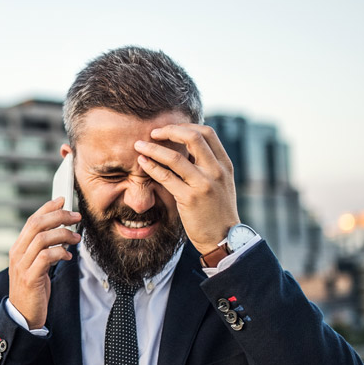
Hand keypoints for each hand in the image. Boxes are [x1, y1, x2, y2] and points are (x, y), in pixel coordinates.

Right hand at [9, 197, 80, 328]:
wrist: (23, 315)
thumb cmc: (33, 289)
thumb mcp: (37, 265)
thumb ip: (44, 249)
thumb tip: (63, 233)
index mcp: (18, 248)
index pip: (32, 220)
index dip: (47, 208)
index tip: (63, 200)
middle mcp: (17, 253)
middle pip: (37, 225)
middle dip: (59, 216)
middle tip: (76, 217)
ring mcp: (22, 265)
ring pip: (42, 239)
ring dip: (63, 235)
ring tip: (76, 239)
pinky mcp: (30, 278)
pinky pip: (46, 258)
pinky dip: (60, 253)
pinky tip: (67, 256)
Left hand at [134, 124, 239, 254]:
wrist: (223, 238)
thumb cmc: (217, 211)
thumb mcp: (221, 183)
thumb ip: (208, 165)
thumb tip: (186, 148)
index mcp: (224, 164)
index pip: (207, 133)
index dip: (185, 126)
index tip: (169, 128)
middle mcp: (216, 171)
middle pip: (193, 137)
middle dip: (169, 130)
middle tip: (153, 132)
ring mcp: (203, 185)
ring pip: (175, 158)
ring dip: (153, 149)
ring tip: (139, 146)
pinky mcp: (189, 199)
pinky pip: (166, 178)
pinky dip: (151, 167)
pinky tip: (142, 163)